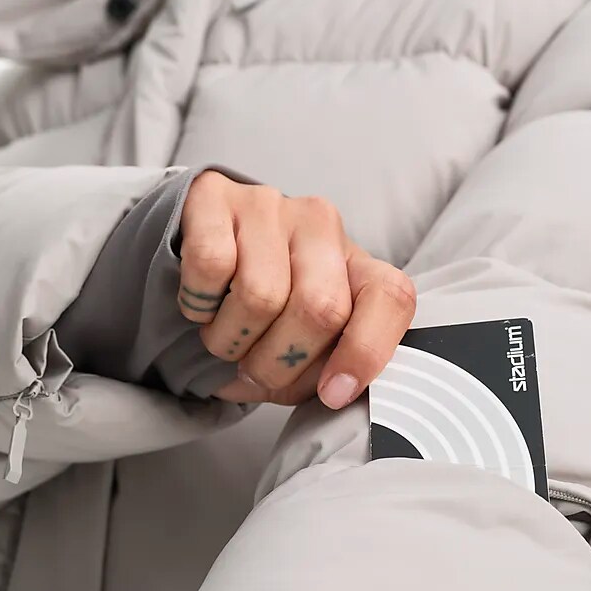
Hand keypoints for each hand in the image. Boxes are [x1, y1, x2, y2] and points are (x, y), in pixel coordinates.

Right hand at [176, 171, 416, 408]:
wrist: (201, 253)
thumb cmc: (263, 312)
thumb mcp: (304, 345)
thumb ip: (329, 364)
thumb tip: (336, 389)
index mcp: (356, 262)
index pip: (391, 296)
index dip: (366, 351)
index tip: (333, 393)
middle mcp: (320, 224)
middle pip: (320, 309)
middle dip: (279, 362)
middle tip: (255, 369)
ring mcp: (269, 205)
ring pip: (260, 295)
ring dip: (231, 340)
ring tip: (225, 336)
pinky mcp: (215, 197)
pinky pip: (212, 265)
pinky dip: (199, 303)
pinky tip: (202, 303)